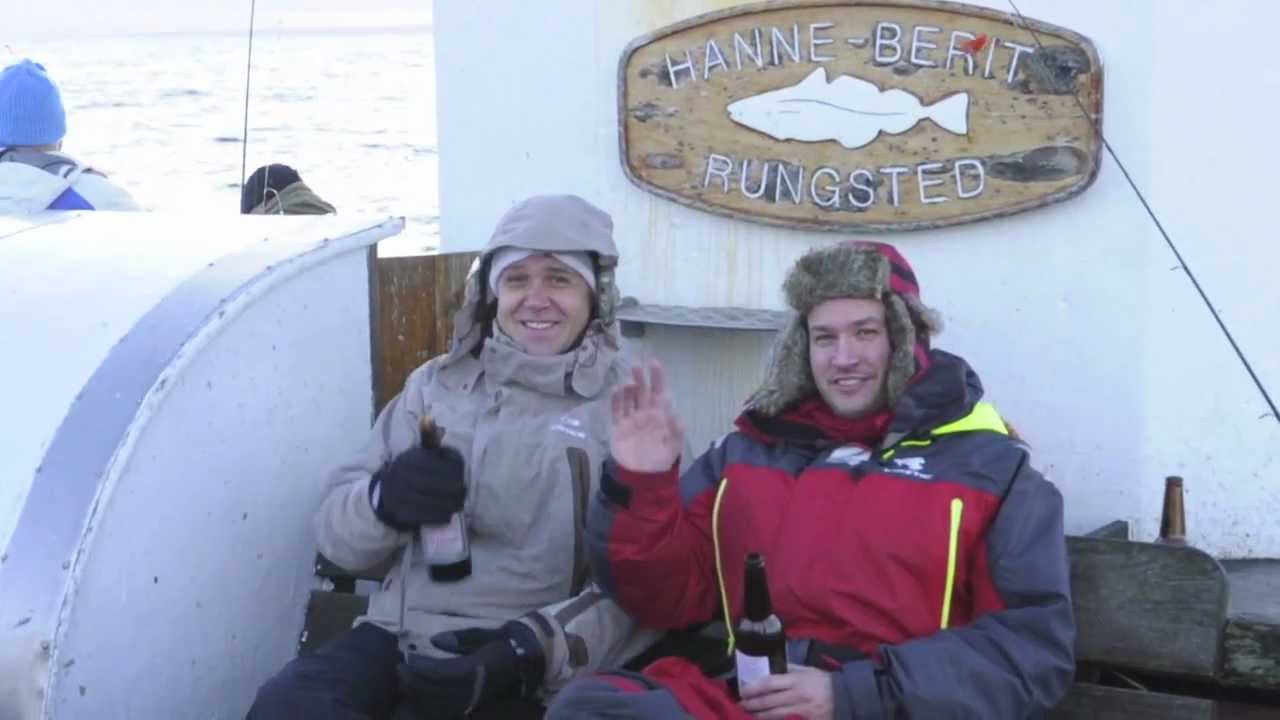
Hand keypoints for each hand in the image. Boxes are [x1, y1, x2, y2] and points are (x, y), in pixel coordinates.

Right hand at [370, 444, 465, 530]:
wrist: (385, 493)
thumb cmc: (410, 469)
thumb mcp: (418, 452)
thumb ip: (428, 438)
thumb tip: (429, 418)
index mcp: (410, 458)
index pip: (443, 464)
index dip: (457, 470)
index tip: (461, 473)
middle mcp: (404, 475)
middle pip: (442, 484)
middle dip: (457, 489)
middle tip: (463, 492)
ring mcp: (402, 495)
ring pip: (437, 501)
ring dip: (451, 504)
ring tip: (458, 503)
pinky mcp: (402, 512)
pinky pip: (428, 516)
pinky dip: (441, 516)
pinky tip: (447, 513)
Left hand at [397, 622, 544, 717]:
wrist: (530, 661)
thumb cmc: (507, 643)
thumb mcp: (486, 635)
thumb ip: (461, 638)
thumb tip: (435, 641)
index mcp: (475, 669)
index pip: (440, 672)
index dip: (420, 667)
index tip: (407, 658)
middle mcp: (473, 688)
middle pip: (435, 689)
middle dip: (414, 681)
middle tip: (400, 669)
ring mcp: (474, 700)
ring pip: (439, 702)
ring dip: (419, 693)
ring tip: (406, 682)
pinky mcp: (475, 706)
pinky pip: (448, 709)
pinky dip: (432, 703)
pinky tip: (423, 696)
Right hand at [610, 361, 684, 472]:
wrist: (641, 478)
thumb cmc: (659, 462)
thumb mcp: (672, 449)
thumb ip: (676, 433)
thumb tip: (677, 416)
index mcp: (660, 415)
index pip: (659, 392)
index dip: (658, 378)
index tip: (654, 363)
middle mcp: (645, 413)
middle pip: (643, 391)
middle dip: (641, 377)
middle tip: (636, 364)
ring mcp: (631, 419)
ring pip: (629, 398)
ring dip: (628, 388)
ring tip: (629, 383)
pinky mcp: (619, 426)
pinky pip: (617, 410)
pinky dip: (616, 400)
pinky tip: (615, 390)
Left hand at [738, 665, 835, 719]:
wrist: (845, 697)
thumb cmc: (823, 682)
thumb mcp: (807, 670)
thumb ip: (789, 668)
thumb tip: (770, 666)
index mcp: (797, 680)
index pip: (770, 683)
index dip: (754, 688)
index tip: (743, 691)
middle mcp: (797, 696)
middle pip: (769, 701)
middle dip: (752, 704)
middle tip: (741, 705)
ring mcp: (802, 711)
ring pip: (775, 715)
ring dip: (760, 715)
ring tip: (749, 714)